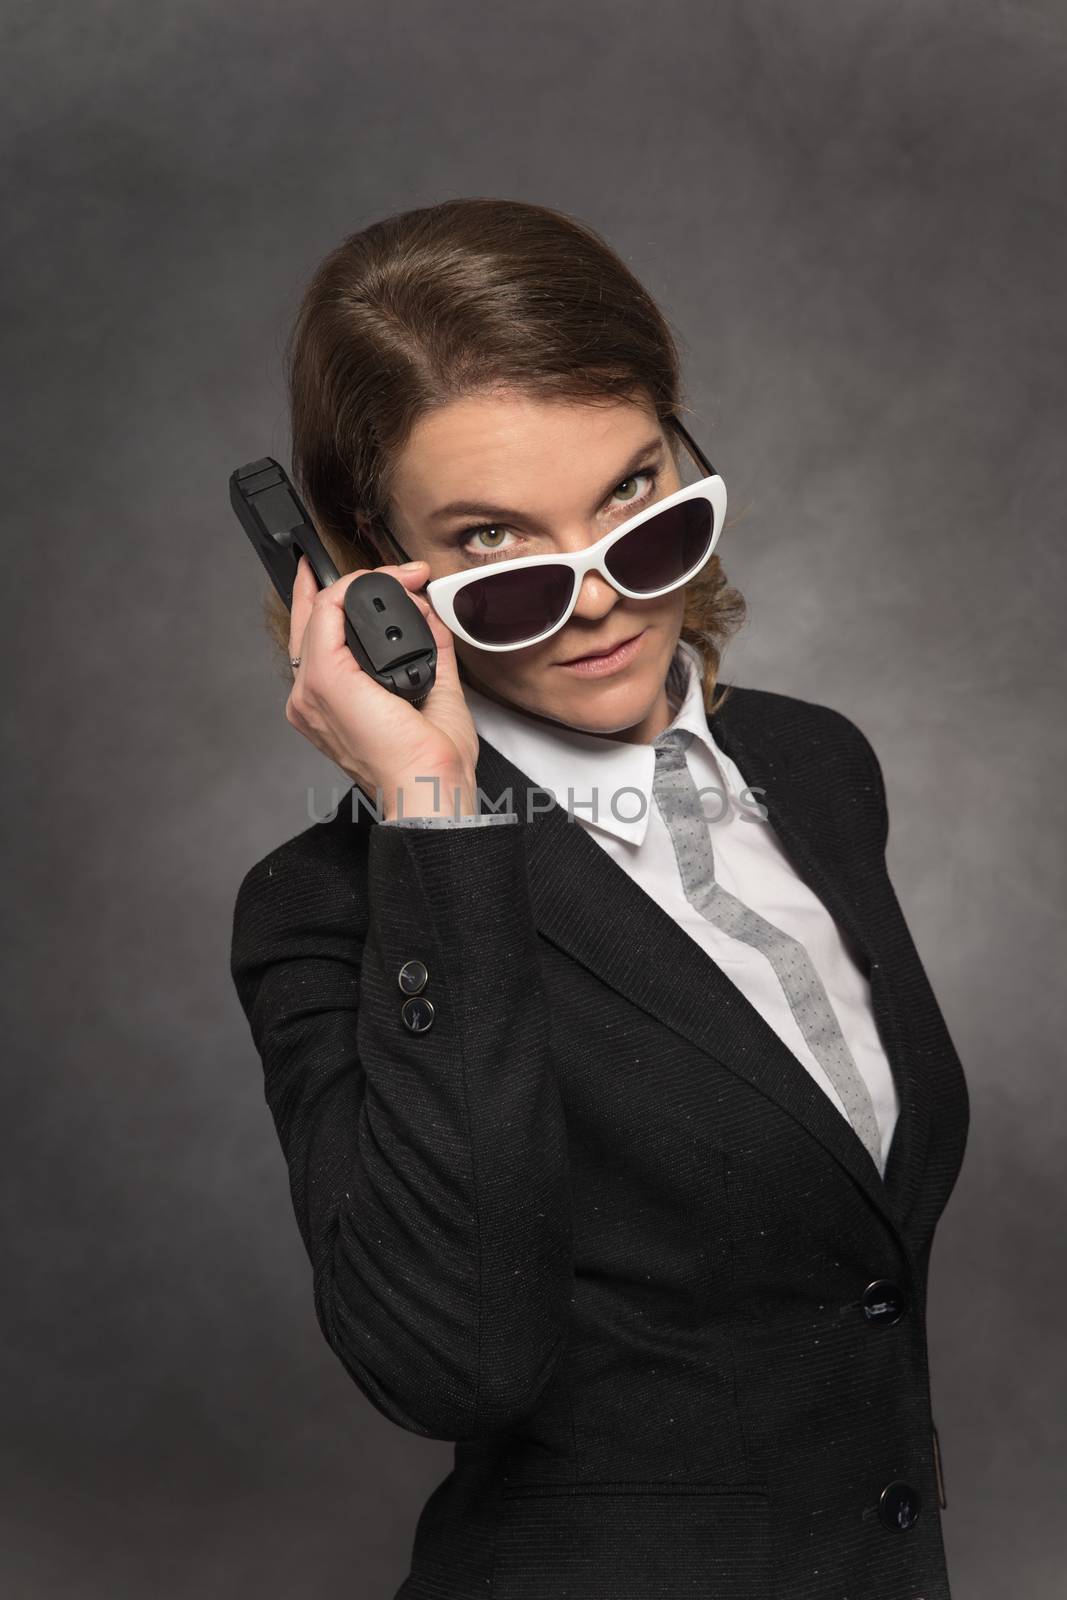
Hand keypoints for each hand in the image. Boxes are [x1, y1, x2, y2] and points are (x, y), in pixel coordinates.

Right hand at [286, 555, 479, 816]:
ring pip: (319, 610)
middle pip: (311, 619)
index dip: (334, 599)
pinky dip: (354, 589)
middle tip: (389, 570)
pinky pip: (326, 613)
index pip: (317, 639)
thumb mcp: (434, 688)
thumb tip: (428, 612)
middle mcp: (311, 697)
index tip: (374, 580)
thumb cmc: (430, 760)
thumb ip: (429, 646)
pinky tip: (388, 583)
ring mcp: (313, 689)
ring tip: (404, 577)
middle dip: (347, 583)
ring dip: (361, 583)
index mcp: (330, 704)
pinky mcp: (326, 680)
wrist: (430, 785)